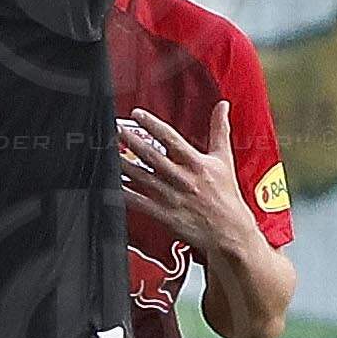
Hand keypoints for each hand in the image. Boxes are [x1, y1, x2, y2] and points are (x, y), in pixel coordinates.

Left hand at [120, 101, 251, 256]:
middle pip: (150, 155)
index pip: (171, 138)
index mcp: (197, 163)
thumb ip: (220, 130)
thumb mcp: (225, 159)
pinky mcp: (163, 214)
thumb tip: (222, 106)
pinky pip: (138, 202)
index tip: (137, 113)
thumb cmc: (226, 196)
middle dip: (129, 140)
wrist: (229, 231)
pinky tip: (110, 184)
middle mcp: (182, 179)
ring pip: (140, 176)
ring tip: (106, 151)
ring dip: (121, 163)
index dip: (152, 124)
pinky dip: (122, 193)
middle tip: (113, 128)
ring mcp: (171, 197)